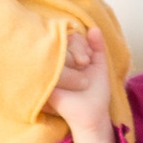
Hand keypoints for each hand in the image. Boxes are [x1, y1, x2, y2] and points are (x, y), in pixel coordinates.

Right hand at [53, 24, 119, 142]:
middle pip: (61, 41)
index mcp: (67, 57)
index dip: (81, 43)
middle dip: (77, 48)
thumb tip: (93, 28)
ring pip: (55, 50)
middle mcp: (56, 62)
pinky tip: (71, 74)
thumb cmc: (96, 92)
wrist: (93, 114)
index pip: (69, 38)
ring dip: (70, 58)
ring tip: (80, 69)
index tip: (89, 58)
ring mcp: (48, 71)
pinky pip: (48, 65)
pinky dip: (63, 67)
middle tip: (84, 63)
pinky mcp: (43, 81)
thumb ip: (97, 46)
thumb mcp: (99, 65)